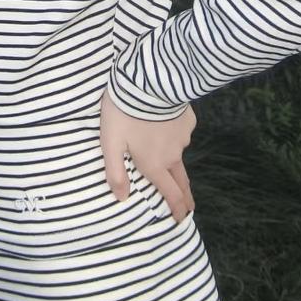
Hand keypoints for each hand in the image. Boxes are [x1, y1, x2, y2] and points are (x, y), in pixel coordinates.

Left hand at [99, 87, 196, 221]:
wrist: (149, 81)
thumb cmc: (125, 113)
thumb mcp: (111, 143)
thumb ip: (115, 172)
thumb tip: (121, 197)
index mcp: (154, 164)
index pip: (170, 193)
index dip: (177, 209)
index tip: (183, 218)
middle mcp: (173, 154)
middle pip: (182, 180)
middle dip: (185, 195)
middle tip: (189, 206)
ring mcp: (183, 136)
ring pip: (178, 151)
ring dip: (172, 155)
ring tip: (159, 146)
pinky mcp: (187, 119)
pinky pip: (179, 130)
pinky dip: (172, 131)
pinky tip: (162, 120)